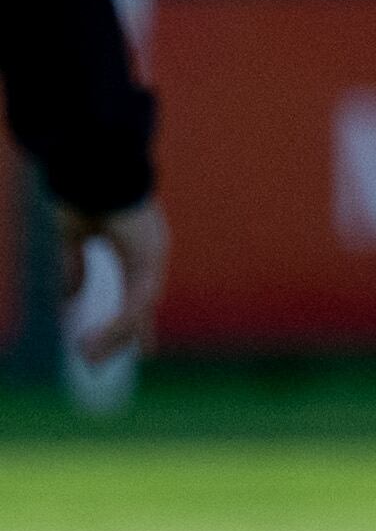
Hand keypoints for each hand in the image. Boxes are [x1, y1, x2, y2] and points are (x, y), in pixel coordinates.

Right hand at [56, 197, 162, 369]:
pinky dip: (119, 323)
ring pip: (136, 310)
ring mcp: (152, 259)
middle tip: (95, 363)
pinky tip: (99, 339)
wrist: (93, 167)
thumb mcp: (72, 237)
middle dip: (120, 338)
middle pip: (139, 309)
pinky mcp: (148, 260)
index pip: (137, 295)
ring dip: (113, 336)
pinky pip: (135, 302)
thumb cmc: (83, 190)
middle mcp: (149, 257)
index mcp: (135, 250)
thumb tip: (69, 300)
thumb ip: (73, 268)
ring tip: (88, 357)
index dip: (135, 324)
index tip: (141, 351)